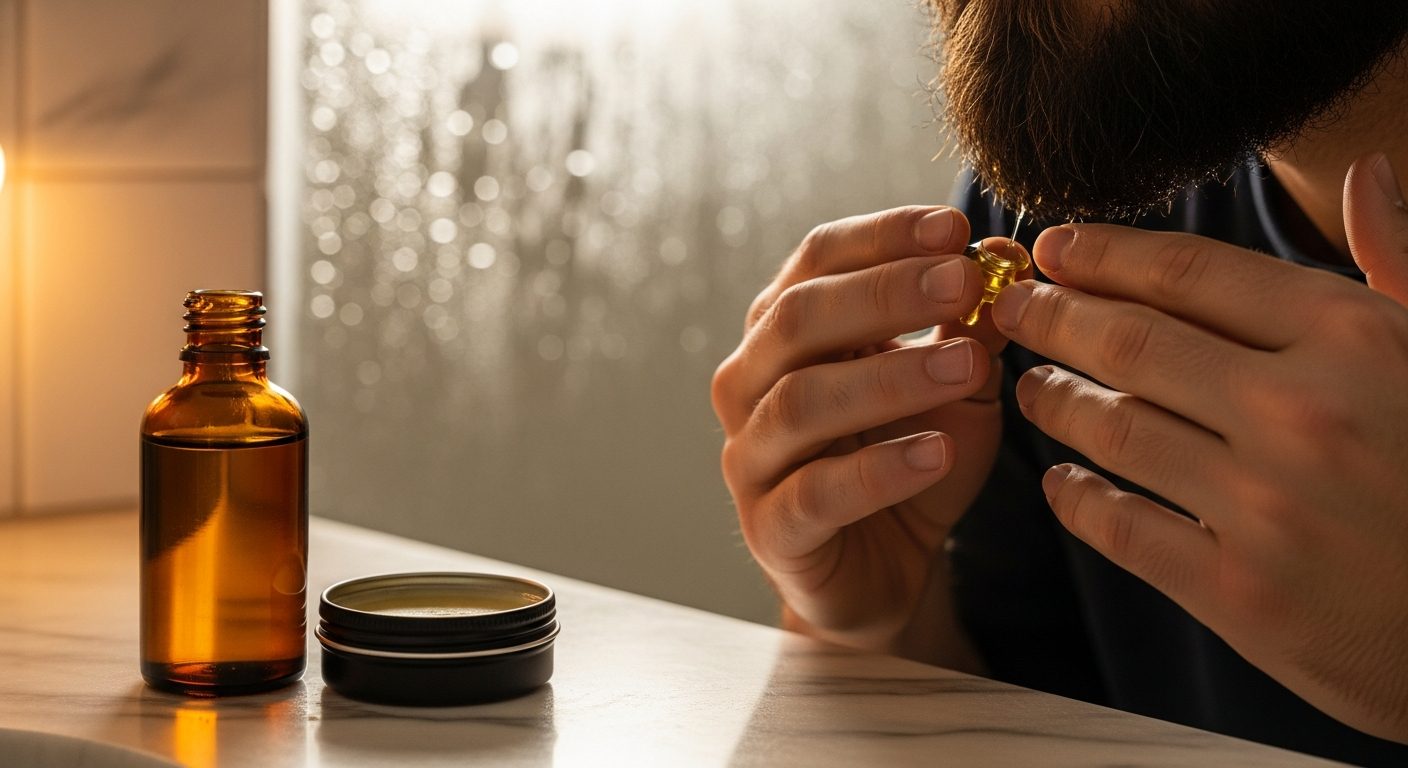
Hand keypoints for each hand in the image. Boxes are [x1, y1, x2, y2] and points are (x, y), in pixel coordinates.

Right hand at [711, 206, 1027, 651]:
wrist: (885, 571)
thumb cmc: (909, 460)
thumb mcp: (957, 387)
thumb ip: (972, 327)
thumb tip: (1005, 256)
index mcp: (784, 331)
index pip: (816, 259)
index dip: (883, 236)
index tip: (956, 227)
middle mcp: (751, 383)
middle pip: (799, 319)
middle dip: (886, 293)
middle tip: (965, 283)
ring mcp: (752, 458)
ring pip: (801, 402)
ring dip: (889, 377)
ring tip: (966, 366)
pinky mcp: (773, 529)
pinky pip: (816, 493)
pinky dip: (880, 470)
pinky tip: (937, 453)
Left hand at [992, 153, 1407, 741]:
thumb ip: (1394, 263)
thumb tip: (1361, 172)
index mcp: (1354, 337)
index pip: (1190, 272)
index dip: (1105, 254)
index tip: (1054, 248)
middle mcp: (1301, 412)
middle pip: (1133, 340)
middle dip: (1054, 314)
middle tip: (1011, 306)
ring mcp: (1265, 506)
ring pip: (1114, 427)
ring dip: (1055, 399)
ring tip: (1029, 384)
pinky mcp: (1240, 594)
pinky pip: (1121, 526)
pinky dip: (1078, 496)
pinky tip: (1062, 480)